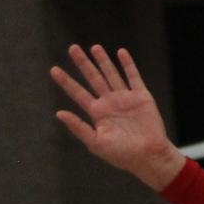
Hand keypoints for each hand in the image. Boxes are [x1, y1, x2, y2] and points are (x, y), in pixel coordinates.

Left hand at [51, 44, 185, 190]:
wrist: (149, 157)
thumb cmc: (122, 155)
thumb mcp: (96, 143)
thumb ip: (78, 127)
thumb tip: (58, 113)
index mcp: (97, 114)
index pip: (77, 93)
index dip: (66, 81)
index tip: (53, 70)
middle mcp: (109, 103)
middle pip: (93, 78)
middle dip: (82, 63)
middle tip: (72, 48)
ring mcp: (125, 98)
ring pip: (111, 74)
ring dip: (103, 61)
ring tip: (94, 47)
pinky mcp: (141, 97)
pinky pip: (133, 77)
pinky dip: (128, 64)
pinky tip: (121, 53)